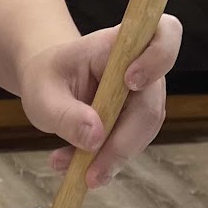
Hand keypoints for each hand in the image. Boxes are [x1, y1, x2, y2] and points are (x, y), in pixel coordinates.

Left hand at [17, 14, 182, 188]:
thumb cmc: (48, 78)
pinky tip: (72, 165)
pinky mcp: (138, 120)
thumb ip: (66, 115)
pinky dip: (103, 160)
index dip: (158, 57)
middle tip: (91, 173)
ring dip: (110, 157)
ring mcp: (144, 96)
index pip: (165, 35)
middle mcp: (142, 67)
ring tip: (68, 166)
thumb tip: (96, 138)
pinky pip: (130, 144)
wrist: (48, 85)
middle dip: (123, 143)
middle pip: (151, 106)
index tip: (130, 81)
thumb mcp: (43, 95)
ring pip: (143, 132)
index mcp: (119, 45)